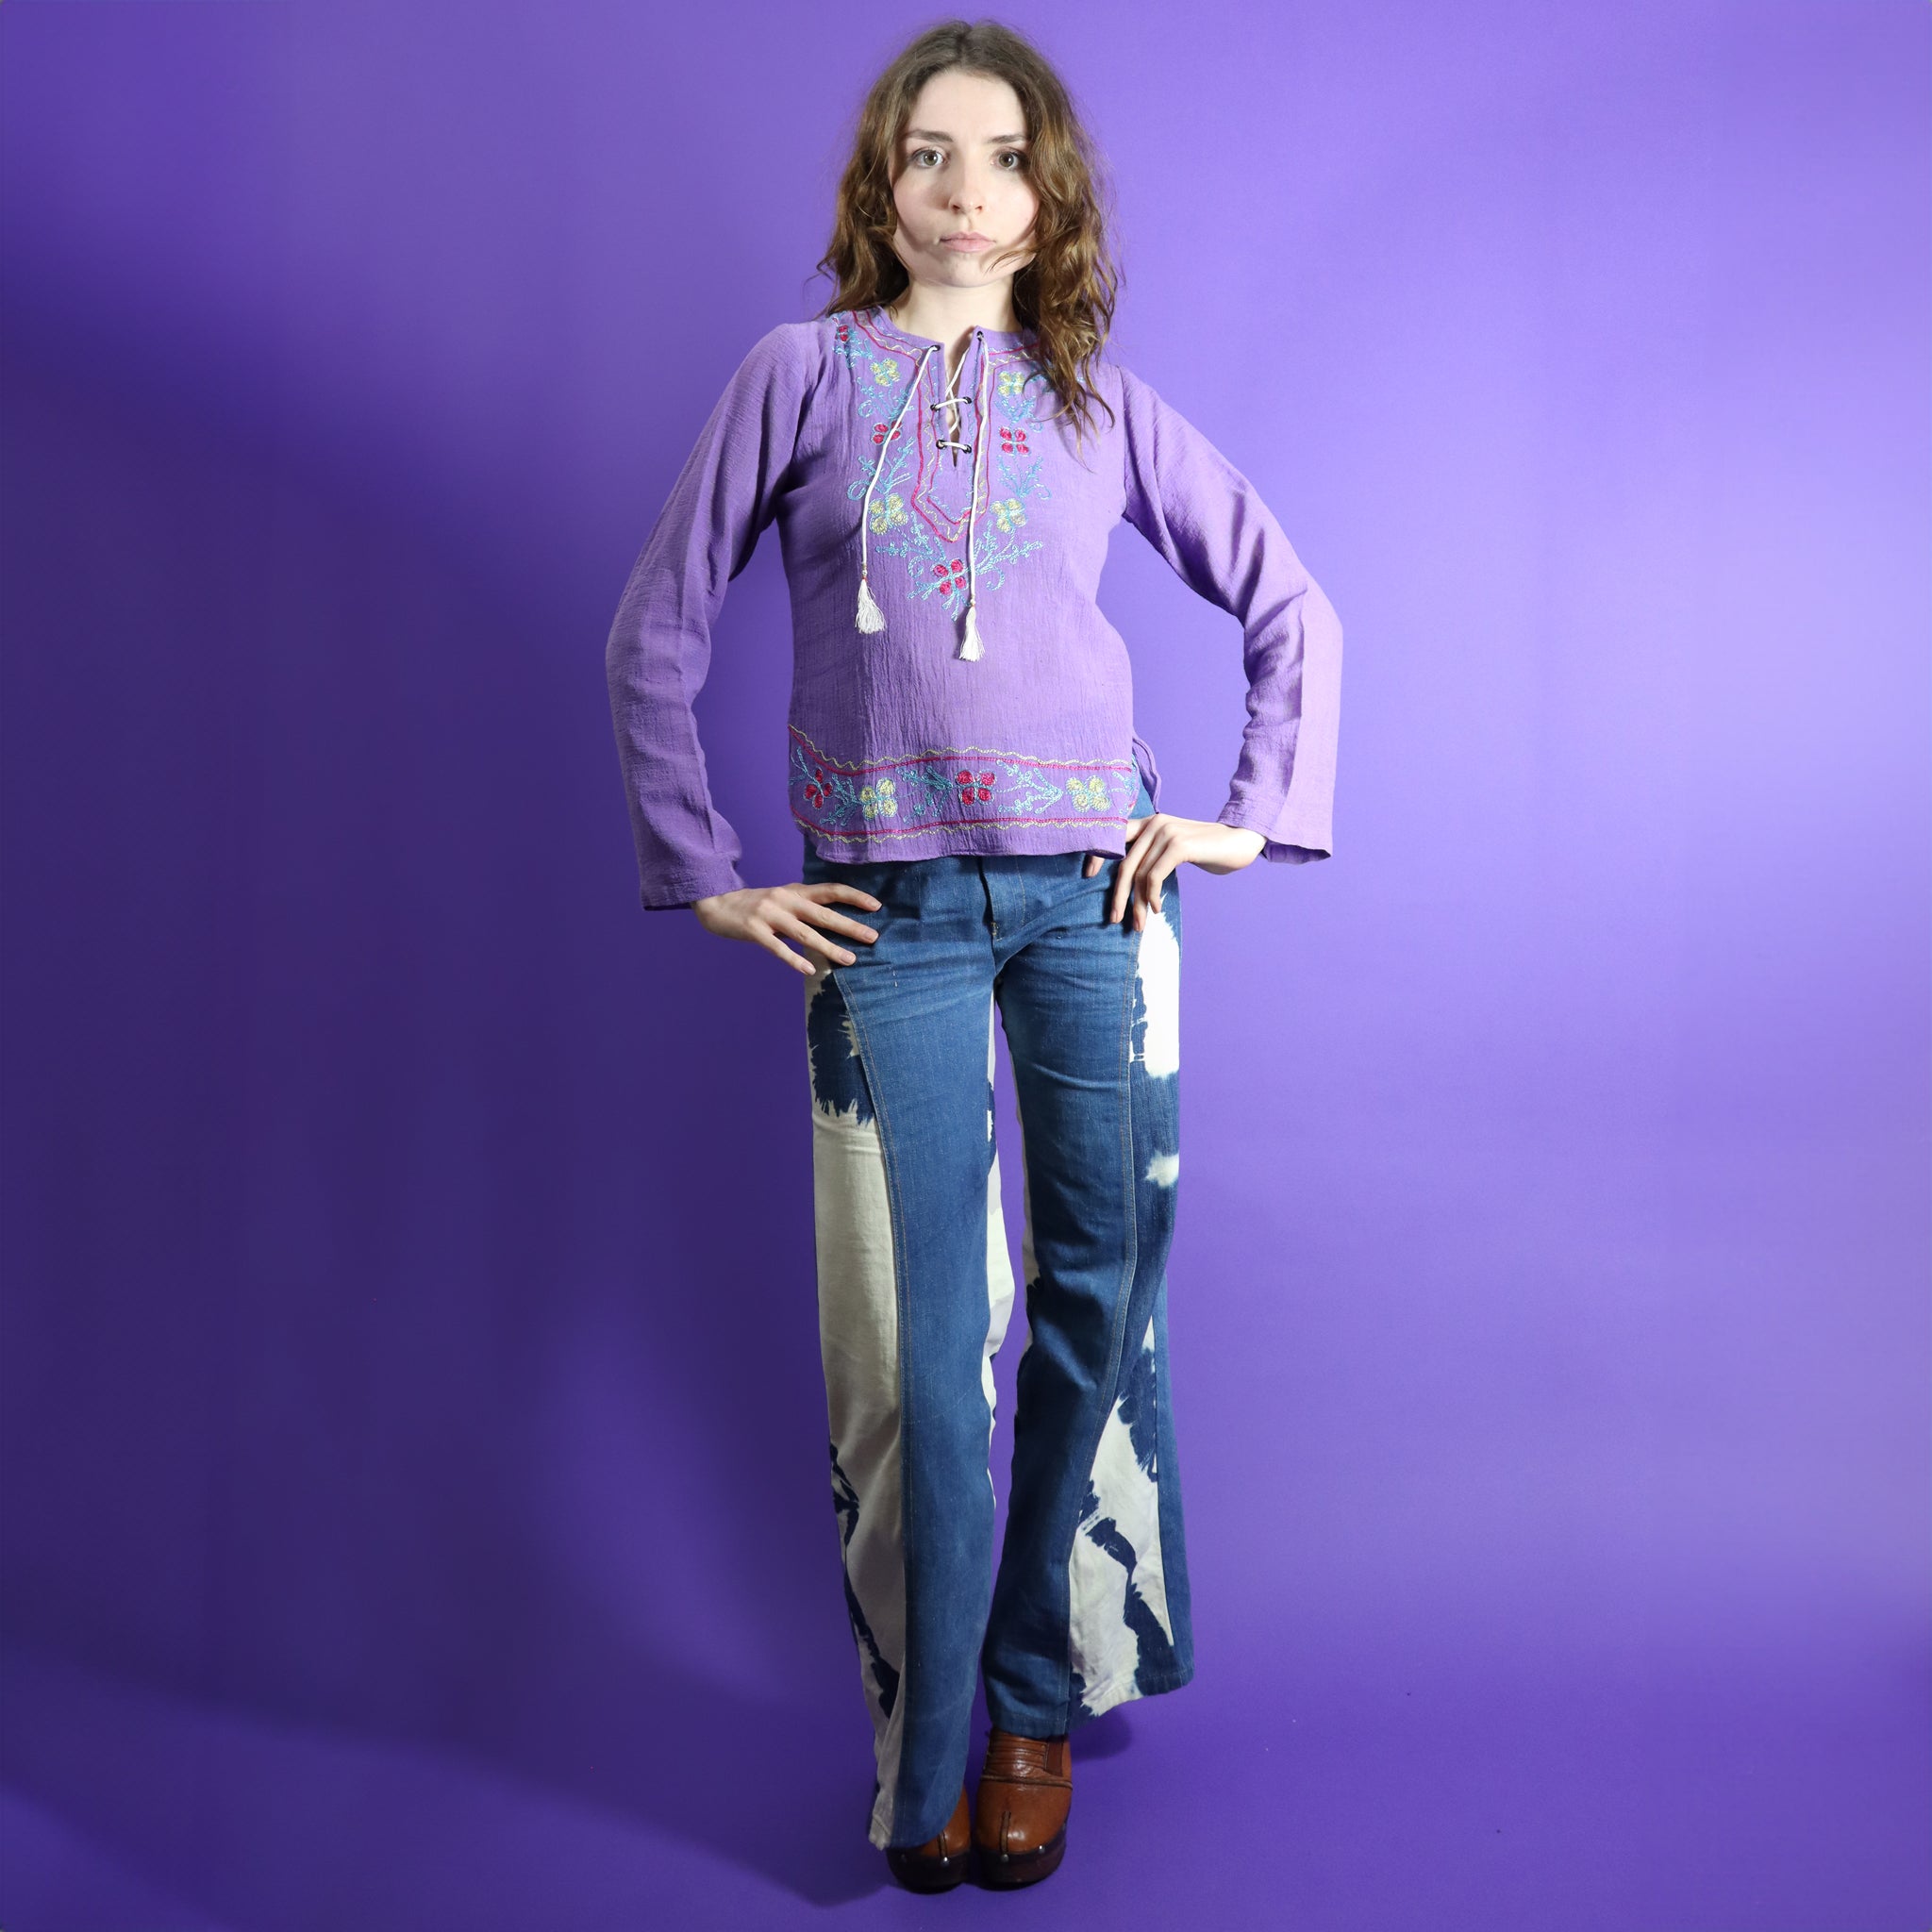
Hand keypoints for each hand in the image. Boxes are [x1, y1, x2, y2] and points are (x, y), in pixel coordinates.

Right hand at [691, 880, 882, 975]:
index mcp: (795, 891)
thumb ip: (805, 906)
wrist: (716, 903)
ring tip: (849, 959)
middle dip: (850, 926)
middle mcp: (785, 900)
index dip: (854, 897)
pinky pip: (778, 947)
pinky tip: (810, 969)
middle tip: (873, 937)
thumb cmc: (755, 906)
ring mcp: (769, 914)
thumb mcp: (782, 899)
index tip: (876, 906)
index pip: (830, 890)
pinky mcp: (754, 930)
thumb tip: (834, 919)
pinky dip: (794, 959)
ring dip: (829, 947)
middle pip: (823, 914)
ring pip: (805, 933)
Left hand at [1083, 812, 1266, 929]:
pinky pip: (1154, 876)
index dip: (1097, 855)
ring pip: (1139, 874)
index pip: (1114, 835)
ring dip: (1138, 904)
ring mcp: (1166, 832)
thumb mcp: (1174, 849)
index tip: (1087, 876)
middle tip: (1114, 919)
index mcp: (1150, 822)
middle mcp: (1155, 823)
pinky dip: (1153, 896)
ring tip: (1140, 924)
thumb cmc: (1207, 849)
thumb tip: (1131, 885)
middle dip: (1118, 895)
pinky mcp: (1178, 845)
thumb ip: (1153, 856)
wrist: (1242, 841)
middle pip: (1125, 863)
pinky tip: (1158, 909)